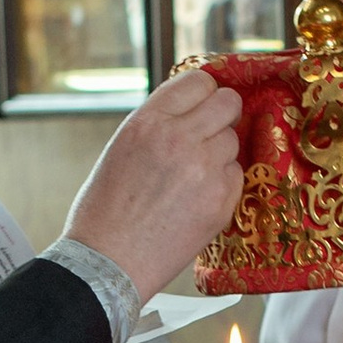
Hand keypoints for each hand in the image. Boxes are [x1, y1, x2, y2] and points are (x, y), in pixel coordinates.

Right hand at [59, 66, 241, 308]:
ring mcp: (204, 169)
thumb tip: (192, 109)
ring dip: (219, 153)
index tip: (203, 104)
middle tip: (211, 132)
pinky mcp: (220, 201)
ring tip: (192, 177)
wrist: (108, 262)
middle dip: (222, 114)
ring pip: (232, 141)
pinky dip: (223, 183)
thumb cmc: (105, 210)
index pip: (198, 80)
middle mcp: (179, 138)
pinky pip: (236, 175)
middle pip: (227, 103)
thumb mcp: (122, 148)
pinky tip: (197, 199)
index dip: (204, 92)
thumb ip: (158, 124)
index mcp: (148, 122)